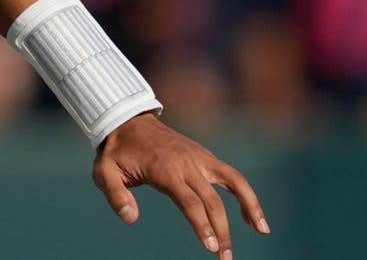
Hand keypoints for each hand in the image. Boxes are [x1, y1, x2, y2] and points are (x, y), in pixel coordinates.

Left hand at [93, 113, 268, 259]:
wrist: (127, 120)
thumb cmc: (116, 151)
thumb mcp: (104, 172)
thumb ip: (115, 196)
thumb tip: (130, 218)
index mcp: (165, 169)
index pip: (190, 202)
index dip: (202, 225)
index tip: (210, 247)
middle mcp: (188, 163)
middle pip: (213, 200)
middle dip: (222, 231)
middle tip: (225, 259)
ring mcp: (200, 158)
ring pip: (234, 181)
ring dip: (251, 205)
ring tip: (262, 230)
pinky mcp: (205, 157)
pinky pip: (231, 176)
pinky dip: (245, 194)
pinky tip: (251, 216)